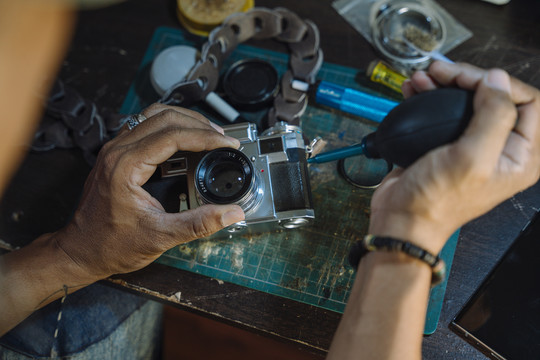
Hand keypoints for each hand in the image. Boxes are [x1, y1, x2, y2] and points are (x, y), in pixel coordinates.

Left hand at [54, 104, 244, 281]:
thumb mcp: (159, 237)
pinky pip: (145, 125)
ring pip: (153, 115)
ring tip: (208, 133)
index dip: (205, 137)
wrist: (80, 251)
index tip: (228, 144)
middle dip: (199, 124)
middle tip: (223, 138)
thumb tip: (232, 213)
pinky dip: (169, 126)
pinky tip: (185, 139)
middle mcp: (117, 150)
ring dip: (184, 119)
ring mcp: (115, 149)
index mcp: (125, 166)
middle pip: (164, 117)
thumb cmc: (109, 245)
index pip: (173, 136)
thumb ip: (199, 224)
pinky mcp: (116, 154)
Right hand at [369, 62, 539, 253]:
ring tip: (423, 77)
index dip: (500, 84)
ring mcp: (471, 145)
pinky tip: (414, 90)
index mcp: (520, 155)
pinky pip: (443, 111)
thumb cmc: (437, 201)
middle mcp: (499, 148)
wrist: (401, 218)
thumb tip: (497, 80)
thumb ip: (493, 116)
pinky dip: (428, 96)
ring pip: (467, 100)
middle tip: (441, 72)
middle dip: (468, 78)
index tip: (468, 79)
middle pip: (496, 96)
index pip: (529, 102)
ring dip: (445, 84)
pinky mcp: (445, 144)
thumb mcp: (472, 158)